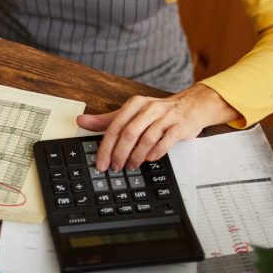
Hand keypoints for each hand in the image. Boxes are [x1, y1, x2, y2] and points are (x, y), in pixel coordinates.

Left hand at [77, 84, 238, 171]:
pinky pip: (165, 141)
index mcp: (135, 104)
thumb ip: (107, 120)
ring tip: (131, 166)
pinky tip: (150, 159)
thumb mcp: (131, 113)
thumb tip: (81, 121)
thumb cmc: (158, 113)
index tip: (101, 162)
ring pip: (146, 139)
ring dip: (136, 156)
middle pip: (129, 133)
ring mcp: (165, 117)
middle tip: (115, 167)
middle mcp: (149, 108)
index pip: (114, 126)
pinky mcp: (179, 126)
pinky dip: (156, 153)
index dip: (106, 147)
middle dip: (119, 154)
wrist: (191, 106)